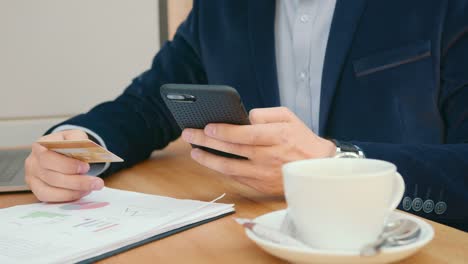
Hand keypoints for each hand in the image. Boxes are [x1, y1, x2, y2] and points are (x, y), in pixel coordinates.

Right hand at [25, 130, 103, 201]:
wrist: (62, 151)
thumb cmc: (68, 144)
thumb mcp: (74, 136)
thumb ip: (78, 139)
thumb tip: (83, 146)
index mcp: (40, 146)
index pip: (48, 157)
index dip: (67, 165)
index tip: (86, 167)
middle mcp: (32, 162)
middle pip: (51, 176)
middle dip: (76, 182)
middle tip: (96, 183)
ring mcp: (32, 178)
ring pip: (50, 190)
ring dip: (74, 192)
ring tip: (91, 188)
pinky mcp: (37, 190)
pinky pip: (49, 198)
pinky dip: (67, 197)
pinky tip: (81, 193)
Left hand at [181, 107, 335, 194]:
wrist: (318, 168)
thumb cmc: (302, 140)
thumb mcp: (289, 118)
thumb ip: (265, 114)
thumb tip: (244, 118)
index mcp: (278, 136)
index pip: (245, 134)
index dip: (224, 131)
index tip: (207, 127)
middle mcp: (269, 156)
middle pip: (232, 149)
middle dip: (206, 141)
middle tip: (189, 135)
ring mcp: (264, 173)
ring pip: (229, 167)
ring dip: (208, 159)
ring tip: (194, 151)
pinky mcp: (261, 185)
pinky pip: (235, 177)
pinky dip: (220, 169)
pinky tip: (210, 161)